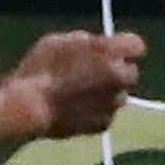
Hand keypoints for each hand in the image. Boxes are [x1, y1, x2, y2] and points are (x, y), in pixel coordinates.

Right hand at [0, 29, 144, 139]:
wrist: (28, 106)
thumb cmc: (39, 69)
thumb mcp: (59, 41)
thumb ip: (85, 42)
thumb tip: (95, 46)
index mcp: (111, 53)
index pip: (136, 45)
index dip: (123, 47)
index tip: (115, 50)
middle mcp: (119, 78)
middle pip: (130, 72)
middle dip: (116, 71)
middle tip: (93, 72)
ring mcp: (113, 103)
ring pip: (119, 95)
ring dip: (106, 92)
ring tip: (78, 92)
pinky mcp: (104, 123)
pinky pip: (106, 113)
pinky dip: (96, 111)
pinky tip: (75, 108)